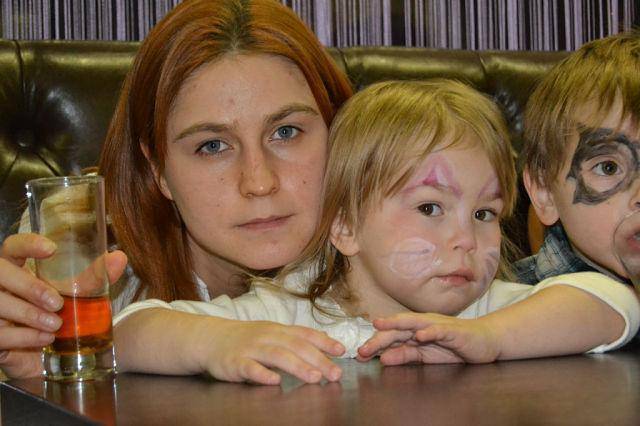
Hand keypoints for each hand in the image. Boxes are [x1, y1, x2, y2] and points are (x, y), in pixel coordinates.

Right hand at [0, 233, 126, 377]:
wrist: (47, 356)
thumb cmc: (58, 314)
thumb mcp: (77, 295)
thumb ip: (95, 277)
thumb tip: (119, 257)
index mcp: (17, 267)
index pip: (13, 246)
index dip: (28, 244)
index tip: (52, 250)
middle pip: (0, 272)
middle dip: (29, 286)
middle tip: (57, 302)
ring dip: (29, 314)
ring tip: (56, 324)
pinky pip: (0, 334)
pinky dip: (24, 337)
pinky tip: (45, 340)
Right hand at [197, 318, 344, 384]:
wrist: (210, 338)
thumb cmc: (246, 339)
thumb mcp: (270, 334)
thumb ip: (294, 341)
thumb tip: (325, 349)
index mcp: (278, 330)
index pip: (305, 334)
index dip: (324, 341)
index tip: (342, 350)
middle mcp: (267, 336)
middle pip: (296, 346)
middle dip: (318, 360)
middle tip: (335, 374)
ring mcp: (251, 348)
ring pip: (277, 356)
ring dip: (298, 367)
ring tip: (315, 378)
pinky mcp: (235, 362)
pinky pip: (251, 368)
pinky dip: (263, 375)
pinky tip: (275, 382)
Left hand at [357, 312, 500, 364]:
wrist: (484, 341)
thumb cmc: (452, 347)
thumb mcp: (424, 356)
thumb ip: (405, 356)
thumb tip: (383, 359)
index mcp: (414, 330)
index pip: (391, 336)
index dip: (375, 343)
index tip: (359, 353)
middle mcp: (422, 324)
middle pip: (397, 329)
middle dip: (379, 338)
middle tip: (363, 348)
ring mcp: (437, 325)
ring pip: (413, 324)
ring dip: (397, 325)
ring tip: (381, 326)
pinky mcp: (453, 331)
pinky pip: (439, 330)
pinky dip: (429, 331)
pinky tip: (419, 335)